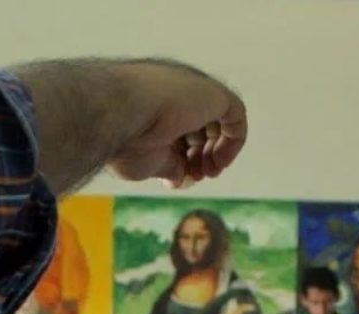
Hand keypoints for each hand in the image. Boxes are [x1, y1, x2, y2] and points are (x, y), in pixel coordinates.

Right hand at [107, 62, 246, 186]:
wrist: (123, 114)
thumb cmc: (126, 137)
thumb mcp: (147, 161)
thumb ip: (167, 166)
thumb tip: (179, 178)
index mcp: (155, 103)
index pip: (179, 129)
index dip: (186, 157)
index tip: (183, 176)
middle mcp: (176, 92)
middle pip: (200, 126)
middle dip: (201, 155)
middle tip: (197, 175)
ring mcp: (195, 90)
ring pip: (218, 122)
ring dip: (216, 153)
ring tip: (207, 172)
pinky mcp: (215, 94)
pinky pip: (235, 117)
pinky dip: (233, 143)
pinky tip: (218, 162)